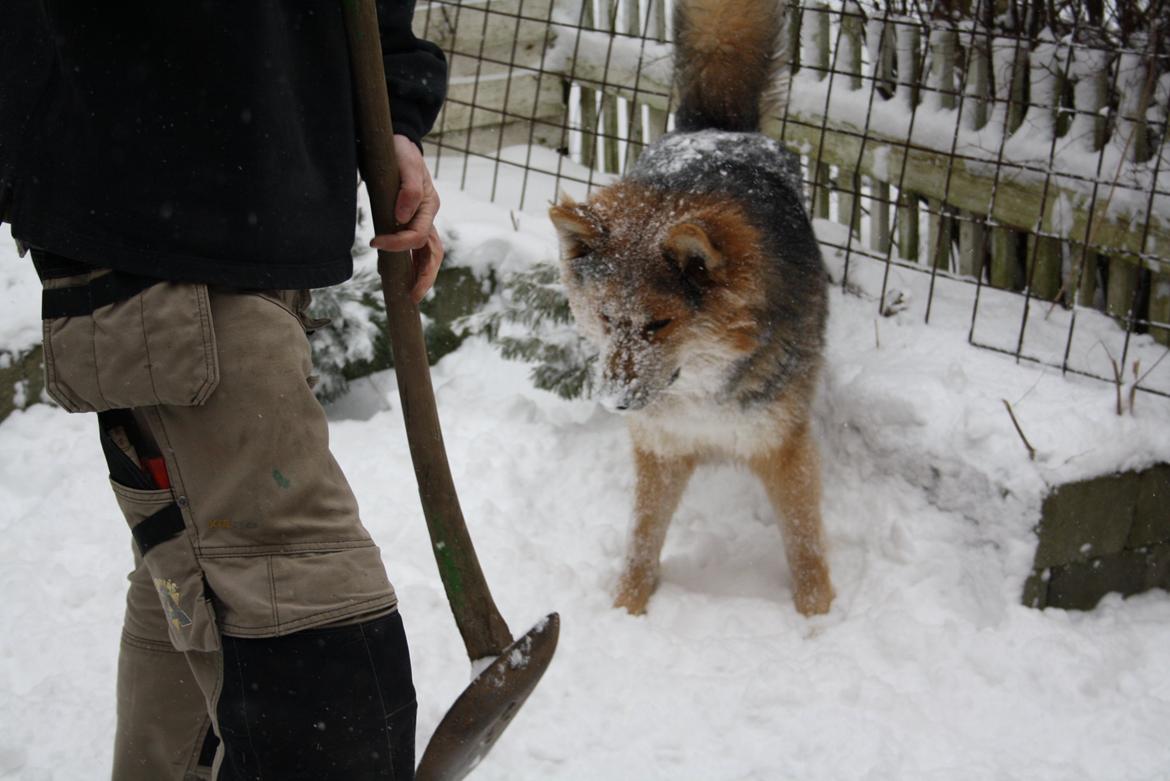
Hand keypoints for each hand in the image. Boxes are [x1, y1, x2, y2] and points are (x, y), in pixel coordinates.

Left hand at [370, 135, 443, 302]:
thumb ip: (409, 189)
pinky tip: (399, 276)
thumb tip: (403, 217)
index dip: (398, 244)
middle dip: (425, 277)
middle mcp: (429, 217)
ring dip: (421, 276)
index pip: (418, 236)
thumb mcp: (406, 163)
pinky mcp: (411, 222)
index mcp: (430, 206)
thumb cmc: (400, 151)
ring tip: (411, 295)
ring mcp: (422, 221)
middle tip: (413, 297)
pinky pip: (416, 249)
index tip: (374, 243)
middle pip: (433, 254)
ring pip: (428, 255)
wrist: (397, 143)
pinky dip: (410, 264)